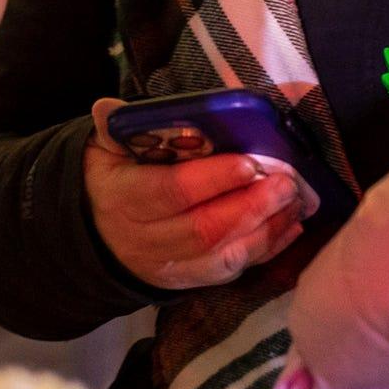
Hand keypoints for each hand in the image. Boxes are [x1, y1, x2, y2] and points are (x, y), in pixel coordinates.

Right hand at [82, 99, 307, 288]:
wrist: (94, 237)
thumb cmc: (110, 182)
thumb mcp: (103, 151)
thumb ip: (113, 129)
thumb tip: (108, 107)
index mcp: (125, 199)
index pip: (173, 192)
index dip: (214, 179)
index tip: (250, 163)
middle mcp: (145, 239)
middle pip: (205, 229)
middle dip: (251, 206)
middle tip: (287, 182)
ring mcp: (167, 266)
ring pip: (222, 256)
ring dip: (265, 230)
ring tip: (294, 202)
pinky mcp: (186, 281)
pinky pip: (229, 272)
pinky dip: (264, 251)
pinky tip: (290, 228)